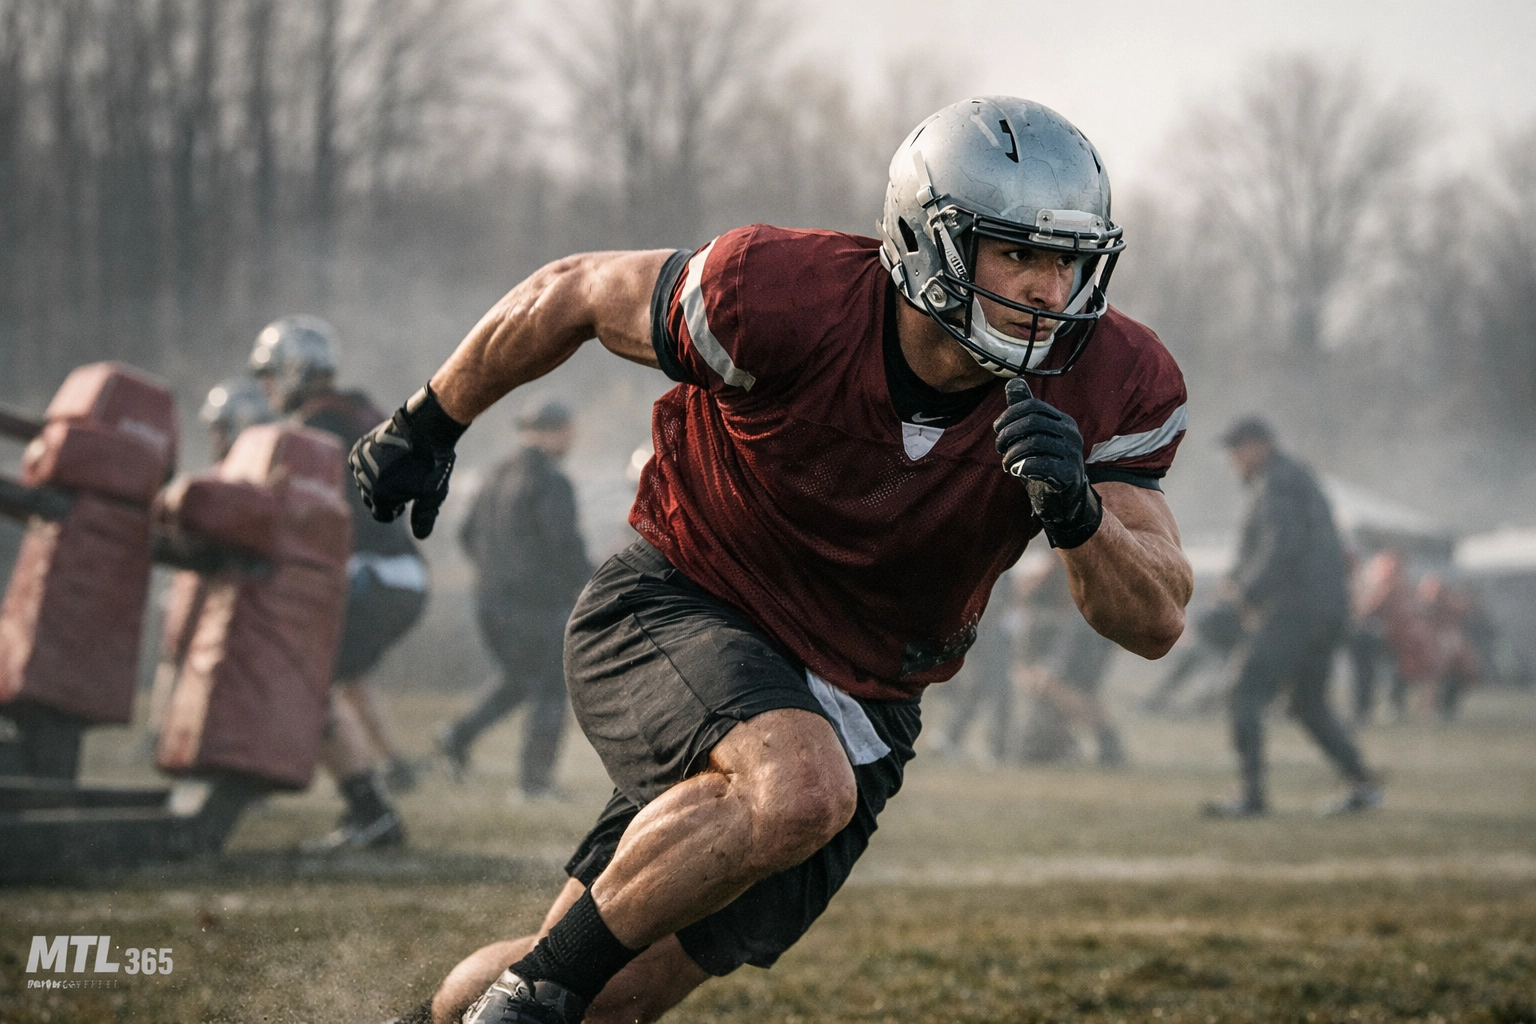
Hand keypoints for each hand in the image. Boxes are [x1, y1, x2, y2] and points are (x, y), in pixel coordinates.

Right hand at [349, 384, 467, 538]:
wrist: (425, 428)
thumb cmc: (432, 464)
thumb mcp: (432, 495)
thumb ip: (424, 517)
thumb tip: (421, 536)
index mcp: (380, 497)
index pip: (381, 515)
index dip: (395, 511)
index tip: (405, 503)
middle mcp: (364, 481)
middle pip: (371, 500)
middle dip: (386, 497)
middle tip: (404, 484)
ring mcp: (360, 463)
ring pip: (365, 482)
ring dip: (378, 480)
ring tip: (398, 470)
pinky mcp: (359, 448)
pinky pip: (359, 465)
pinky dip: (370, 466)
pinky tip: (387, 459)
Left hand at [993, 377, 1101, 548]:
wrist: (1065, 500)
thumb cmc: (1046, 464)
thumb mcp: (1033, 436)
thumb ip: (1024, 411)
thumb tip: (1013, 382)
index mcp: (1062, 421)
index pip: (1032, 406)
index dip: (1009, 415)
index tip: (997, 429)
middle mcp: (1071, 434)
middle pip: (1032, 423)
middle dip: (1007, 434)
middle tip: (999, 448)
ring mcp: (1072, 455)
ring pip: (1034, 443)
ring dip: (1012, 454)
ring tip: (1006, 463)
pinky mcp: (1069, 475)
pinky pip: (1041, 465)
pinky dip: (1022, 466)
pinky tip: (1017, 471)